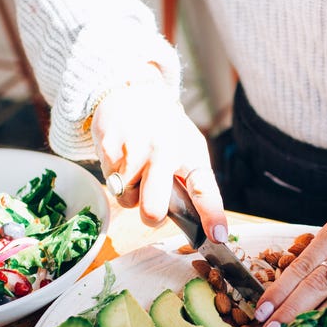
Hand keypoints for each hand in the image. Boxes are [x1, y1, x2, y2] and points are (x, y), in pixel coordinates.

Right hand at [91, 72, 227, 240]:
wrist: (130, 91)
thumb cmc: (163, 130)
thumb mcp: (186, 148)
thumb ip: (190, 181)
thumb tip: (195, 222)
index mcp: (189, 154)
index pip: (204, 190)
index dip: (211, 215)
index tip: (217, 235)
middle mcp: (164, 152)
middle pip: (153, 209)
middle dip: (151, 216)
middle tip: (153, 205)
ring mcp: (134, 149)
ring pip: (128, 200)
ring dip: (131, 192)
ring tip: (137, 167)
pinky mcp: (108, 147)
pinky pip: (110, 182)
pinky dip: (116, 176)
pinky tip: (122, 157)